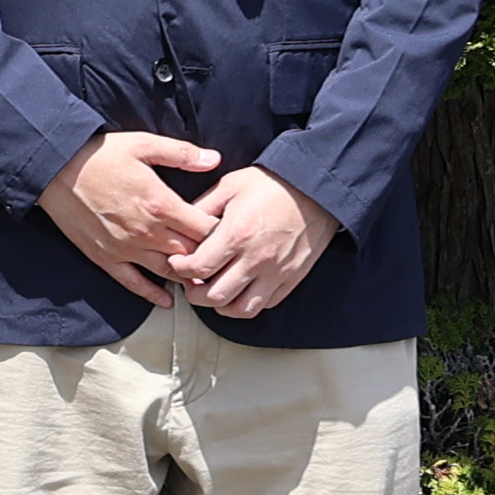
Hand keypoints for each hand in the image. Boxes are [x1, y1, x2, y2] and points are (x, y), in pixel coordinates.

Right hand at [39, 130, 219, 298]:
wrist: (54, 169)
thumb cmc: (99, 155)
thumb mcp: (144, 144)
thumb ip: (182, 153)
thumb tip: (214, 160)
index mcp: (161, 204)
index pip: (206, 229)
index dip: (223, 232)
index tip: (231, 232)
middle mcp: (147, 232)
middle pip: (191, 254)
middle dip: (210, 257)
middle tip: (224, 259)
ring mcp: (126, 249)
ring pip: (168, 272)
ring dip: (188, 277)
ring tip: (203, 280)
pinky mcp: (106, 258)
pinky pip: (133, 283)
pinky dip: (152, 294)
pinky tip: (166, 300)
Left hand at [175, 166, 340, 318]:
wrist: (317, 188)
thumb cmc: (274, 184)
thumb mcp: (230, 185)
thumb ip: (202, 207)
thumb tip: (182, 224)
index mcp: (237, 234)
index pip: (198, 268)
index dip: (180, 270)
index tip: (178, 263)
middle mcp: (256, 259)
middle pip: (215, 297)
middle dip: (194, 294)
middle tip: (190, 283)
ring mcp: (276, 273)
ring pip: (241, 310)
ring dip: (221, 306)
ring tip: (213, 292)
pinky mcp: (291, 278)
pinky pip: (265, 304)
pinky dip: (247, 303)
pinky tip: (240, 289)